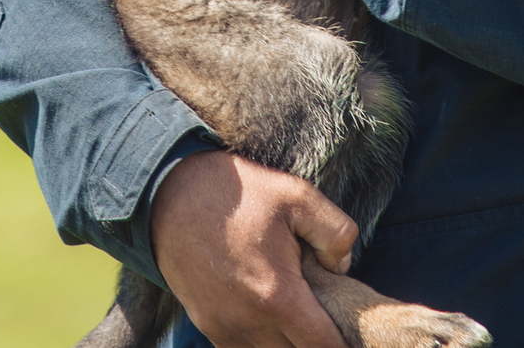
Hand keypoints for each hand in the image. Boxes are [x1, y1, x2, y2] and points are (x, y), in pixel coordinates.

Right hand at [150, 150, 356, 347]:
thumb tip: (342, 267)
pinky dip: (261, 343)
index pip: (322, 345)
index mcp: (278, 296)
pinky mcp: (206, 323)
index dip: (342, 343)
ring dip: (287, 343)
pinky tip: (273, 321)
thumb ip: (336, 232)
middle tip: (328, 321)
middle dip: (316, 342)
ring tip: (301, 318)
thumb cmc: (237, 192)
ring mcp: (224, 327)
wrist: (171, 193)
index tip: (352, 331)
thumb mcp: (298, 195)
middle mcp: (249, 322)